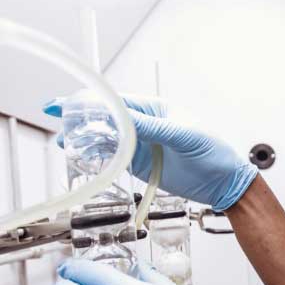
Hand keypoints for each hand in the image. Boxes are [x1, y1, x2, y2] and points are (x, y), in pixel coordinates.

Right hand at [44, 95, 257, 210]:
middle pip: (107, 119)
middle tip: (60, 123)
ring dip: (86, 140)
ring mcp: (142, 146)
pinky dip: (99, 158)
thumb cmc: (214, 152)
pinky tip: (84, 158)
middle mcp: (146, 125)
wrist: (225, 183)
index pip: (118, 102)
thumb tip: (123, 117)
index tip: (67, 103)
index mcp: (156, 110)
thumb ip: (153, 128)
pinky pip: (116, 159)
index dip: (91, 101)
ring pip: (108, 139)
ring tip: (66, 144)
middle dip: (82, 119)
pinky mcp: (142, 165)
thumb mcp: (185, 135)